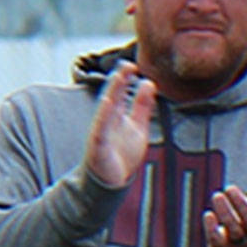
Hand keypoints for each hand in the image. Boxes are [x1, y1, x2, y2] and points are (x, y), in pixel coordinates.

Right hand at [84, 61, 156, 187]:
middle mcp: (106, 121)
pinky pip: (100, 130)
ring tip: (118, 78)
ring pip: (105, 110)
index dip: (125, 79)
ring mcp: (100, 133)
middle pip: (111, 97)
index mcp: (116, 116)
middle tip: (127, 64)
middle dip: (118, 81)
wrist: (110, 182)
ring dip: (111, 93)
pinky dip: (103, 117)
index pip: (119, 93)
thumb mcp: (137, 126)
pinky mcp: (98, 147)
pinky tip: (108, 104)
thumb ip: (142, 106)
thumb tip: (149, 83)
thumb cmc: (121, 154)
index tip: (133, 64)